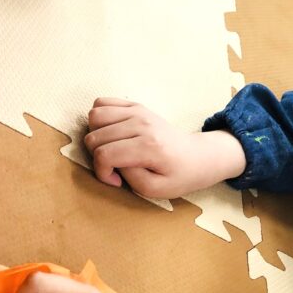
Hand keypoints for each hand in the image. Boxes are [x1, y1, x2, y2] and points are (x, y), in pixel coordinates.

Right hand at [85, 98, 246, 197]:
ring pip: (95, 115)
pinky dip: (100, 119)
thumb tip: (111, 160)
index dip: (101, 172)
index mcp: (148, 147)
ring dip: (96, 135)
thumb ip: (129, 177)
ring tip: (110, 148)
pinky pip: (102, 102)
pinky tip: (112, 134)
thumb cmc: (178, 176)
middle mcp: (142, 124)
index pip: (104, 155)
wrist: (197, 157)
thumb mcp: (155, 190)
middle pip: (95, 136)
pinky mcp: (136, 106)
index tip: (116, 181)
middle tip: (114, 168)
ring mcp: (138, 111)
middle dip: (97, 156)